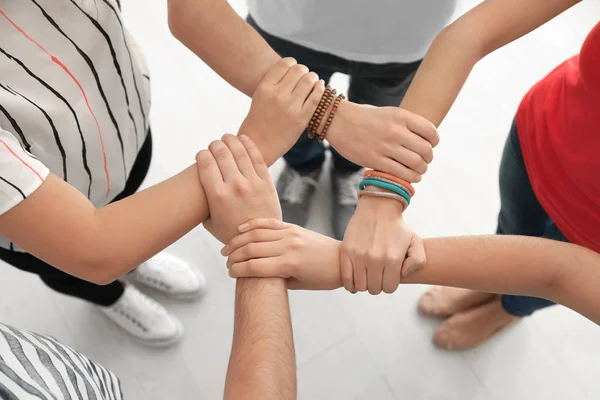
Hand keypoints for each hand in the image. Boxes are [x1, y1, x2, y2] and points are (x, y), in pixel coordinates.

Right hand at [196, 134, 280, 242]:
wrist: (258, 241)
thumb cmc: (230, 232)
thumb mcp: (209, 221)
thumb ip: (203, 202)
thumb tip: (196, 188)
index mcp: (217, 195)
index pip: (205, 163)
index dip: (201, 154)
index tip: (201, 155)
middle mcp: (234, 187)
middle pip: (221, 154)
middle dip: (215, 145)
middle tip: (214, 145)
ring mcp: (252, 183)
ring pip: (239, 152)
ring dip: (231, 140)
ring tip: (227, 137)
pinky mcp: (266, 183)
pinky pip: (257, 158)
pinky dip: (249, 144)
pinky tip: (243, 139)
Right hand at [222, 218, 342, 290]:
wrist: (343, 260)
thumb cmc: (322, 278)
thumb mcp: (298, 284)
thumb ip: (276, 278)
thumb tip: (253, 274)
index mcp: (289, 264)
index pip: (254, 267)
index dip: (238, 271)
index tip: (230, 274)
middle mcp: (288, 246)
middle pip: (251, 249)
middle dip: (234, 256)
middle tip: (226, 262)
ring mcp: (290, 234)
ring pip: (255, 234)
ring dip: (238, 241)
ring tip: (227, 249)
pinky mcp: (292, 226)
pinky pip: (267, 223)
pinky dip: (251, 225)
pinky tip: (240, 230)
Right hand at [240, 57, 324, 165]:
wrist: (258, 145)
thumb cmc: (258, 120)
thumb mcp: (260, 97)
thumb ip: (273, 83)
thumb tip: (292, 69)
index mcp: (265, 88)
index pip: (284, 64)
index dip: (292, 63)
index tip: (295, 67)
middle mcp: (277, 95)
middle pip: (298, 70)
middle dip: (304, 70)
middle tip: (305, 75)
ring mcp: (290, 107)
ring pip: (309, 81)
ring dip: (313, 78)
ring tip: (314, 80)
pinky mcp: (302, 118)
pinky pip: (316, 97)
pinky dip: (320, 89)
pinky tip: (320, 87)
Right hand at [327, 102, 438, 182]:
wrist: (338, 121)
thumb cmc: (364, 117)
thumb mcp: (389, 113)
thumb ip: (406, 124)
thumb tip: (424, 139)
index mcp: (401, 116)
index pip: (431, 131)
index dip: (434, 141)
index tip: (431, 145)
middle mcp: (395, 131)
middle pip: (425, 150)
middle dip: (428, 158)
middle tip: (425, 160)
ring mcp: (385, 147)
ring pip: (416, 164)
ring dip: (421, 170)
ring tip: (419, 170)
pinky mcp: (374, 160)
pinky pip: (401, 173)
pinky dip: (410, 178)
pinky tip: (411, 177)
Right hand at [340, 195, 425, 293]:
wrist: (378, 207)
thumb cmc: (397, 226)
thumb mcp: (416, 241)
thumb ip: (417, 261)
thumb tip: (403, 275)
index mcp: (393, 258)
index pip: (389, 288)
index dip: (389, 284)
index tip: (388, 277)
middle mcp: (375, 259)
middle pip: (374, 289)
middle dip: (377, 285)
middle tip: (377, 276)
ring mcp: (359, 256)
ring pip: (360, 286)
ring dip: (364, 284)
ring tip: (367, 276)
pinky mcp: (347, 252)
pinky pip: (346, 278)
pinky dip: (351, 284)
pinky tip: (355, 279)